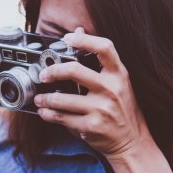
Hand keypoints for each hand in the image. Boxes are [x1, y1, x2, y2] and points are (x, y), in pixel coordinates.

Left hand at [35, 27, 152, 160]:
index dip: (84, 40)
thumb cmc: (122, 109)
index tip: (67, 38)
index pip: (104, 48)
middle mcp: (111, 89)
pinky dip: (49, 115)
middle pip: (75, 71)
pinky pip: (62, 118)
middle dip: (52, 71)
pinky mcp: (91, 126)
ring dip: (45, 99)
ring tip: (40, 99)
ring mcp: (101, 109)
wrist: (132, 142)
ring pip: (62, 99)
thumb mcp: (118, 82)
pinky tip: (45, 112)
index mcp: (119, 74)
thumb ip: (99, 60)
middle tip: (43, 75)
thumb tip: (79, 31)